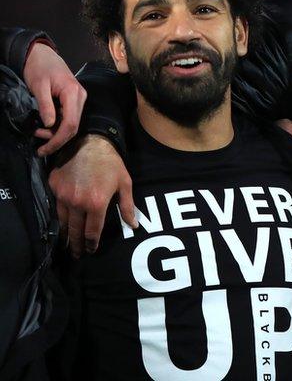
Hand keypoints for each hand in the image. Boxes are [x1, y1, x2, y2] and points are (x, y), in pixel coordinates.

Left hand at [22, 43, 86, 156]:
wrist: (42, 55)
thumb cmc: (39, 67)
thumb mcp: (39, 86)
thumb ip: (45, 106)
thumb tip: (49, 125)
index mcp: (73, 93)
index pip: (70, 123)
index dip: (58, 139)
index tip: (44, 149)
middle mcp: (80, 97)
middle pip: (73, 126)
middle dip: (56, 139)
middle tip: (40, 146)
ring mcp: (79, 99)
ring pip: (71, 124)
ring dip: (56, 133)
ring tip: (38, 132)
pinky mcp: (74, 100)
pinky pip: (69, 118)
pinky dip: (57, 126)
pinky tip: (45, 126)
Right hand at [48, 134, 136, 257]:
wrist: (89, 141)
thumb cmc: (111, 163)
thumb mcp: (124, 183)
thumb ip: (127, 206)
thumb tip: (133, 225)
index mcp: (96, 203)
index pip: (92, 231)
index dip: (91, 243)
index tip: (91, 250)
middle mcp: (77, 202)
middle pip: (75, 230)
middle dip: (75, 244)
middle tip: (76, 254)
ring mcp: (63, 195)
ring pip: (62, 221)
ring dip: (65, 234)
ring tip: (67, 243)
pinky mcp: (53, 186)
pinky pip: (56, 206)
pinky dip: (59, 216)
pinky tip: (62, 222)